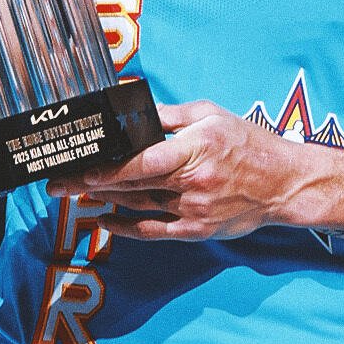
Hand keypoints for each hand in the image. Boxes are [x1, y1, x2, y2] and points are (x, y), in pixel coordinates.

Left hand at [46, 101, 292, 241]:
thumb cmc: (249, 144)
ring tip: (75, 194)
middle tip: (58, 184)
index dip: (111, 170)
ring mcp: (194, 210)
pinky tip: (104, 220)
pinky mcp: (197, 230)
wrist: (284, 184)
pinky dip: (126, 228)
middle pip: (132, 186)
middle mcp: (192, 184)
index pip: (145, 163)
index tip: (85, 170)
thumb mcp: (212, 116)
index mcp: (195, 151)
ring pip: (139, 206)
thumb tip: (136, 111)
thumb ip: (172, 116)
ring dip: (104, 201)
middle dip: (91, 185)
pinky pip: (154, 232)